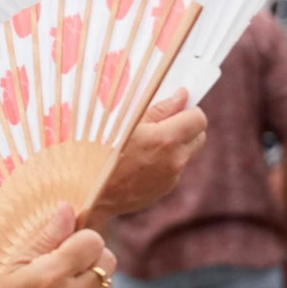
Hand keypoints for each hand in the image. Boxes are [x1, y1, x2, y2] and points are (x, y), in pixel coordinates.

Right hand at [0, 203, 114, 287]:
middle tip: (66, 263)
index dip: (81, 238)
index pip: (94, 240)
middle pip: (108, 259)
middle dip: (91, 256)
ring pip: (107, 282)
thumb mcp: (13, 267)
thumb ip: (45, 236)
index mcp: (51, 275)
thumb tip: (68, 209)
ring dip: (90, 279)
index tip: (65, 245)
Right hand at [89, 92, 206, 218]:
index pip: (199, 119)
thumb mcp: (126, 121)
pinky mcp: (162, 190)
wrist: (87, 190)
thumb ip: (160, 109)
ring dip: (174, 146)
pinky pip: (172, 170)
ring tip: (146, 144)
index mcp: (166, 139)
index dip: (188, 111)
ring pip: (185, 154)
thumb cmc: (101, 149)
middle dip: (186, 127)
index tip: (175, 108)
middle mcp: (174, 161)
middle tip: (163, 124)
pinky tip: (139, 161)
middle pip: (199, 138)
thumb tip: (183, 96)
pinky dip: (163, 162)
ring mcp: (169, 178)